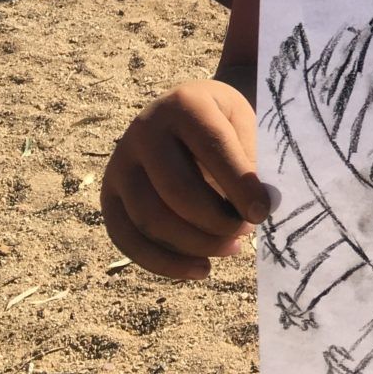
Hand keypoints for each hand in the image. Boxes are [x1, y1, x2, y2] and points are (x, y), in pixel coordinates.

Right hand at [101, 81, 272, 280]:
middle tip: (247, 230)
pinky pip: (128, 239)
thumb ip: (252, 161)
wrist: (186, 111)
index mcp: (184, 104)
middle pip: (177, 191)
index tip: (263, 213)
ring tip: (232, 248)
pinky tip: (202, 269)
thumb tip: (258, 211)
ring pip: (151, 220)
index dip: (240, 186)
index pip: (212, 149)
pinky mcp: (109, 195)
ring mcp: (120, 163)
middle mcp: (144, 130)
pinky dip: (165, 264)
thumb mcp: (244, 123)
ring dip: (196, 245)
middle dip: (217, 222)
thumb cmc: (224, 122)